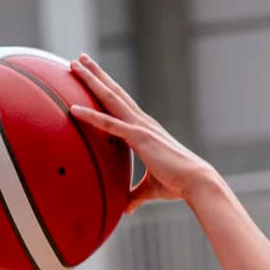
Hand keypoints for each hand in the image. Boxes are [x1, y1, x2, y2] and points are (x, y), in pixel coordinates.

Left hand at [69, 55, 219, 212]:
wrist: (196, 182)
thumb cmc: (177, 184)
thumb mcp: (150, 189)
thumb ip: (134, 196)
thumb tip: (125, 209)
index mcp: (145, 129)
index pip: (121, 104)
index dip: (107, 89)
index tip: (94, 76)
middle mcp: (142, 122)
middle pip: (114, 92)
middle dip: (96, 74)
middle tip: (80, 59)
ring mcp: (140, 127)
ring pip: (110, 98)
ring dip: (92, 80)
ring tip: (76, 64)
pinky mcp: (139, 138)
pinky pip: (109, 124)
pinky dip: (91, 116)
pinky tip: (74, 108)